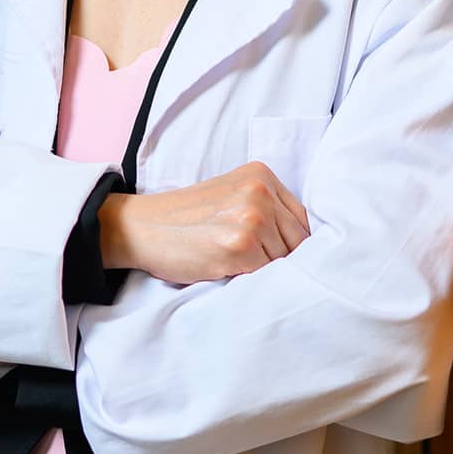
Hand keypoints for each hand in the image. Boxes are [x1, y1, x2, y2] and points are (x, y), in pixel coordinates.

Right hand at [99, 163, 310, 285]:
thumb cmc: (185, 218)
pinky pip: (265, 275)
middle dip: (280, 257)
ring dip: (264, 270)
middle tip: (248, 261)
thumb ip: (268, 208)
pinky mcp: (239, 247)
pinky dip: (250, 279)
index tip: (273, 253)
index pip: (303, 219)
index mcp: (261, 174)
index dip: (292, 243)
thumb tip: (310, 245)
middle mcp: (259, 192)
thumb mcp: (230, 195)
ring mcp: (251, 218)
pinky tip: (226, 268)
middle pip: (299, 241)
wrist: (142, 227)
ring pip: (284, 260)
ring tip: (232, 261)